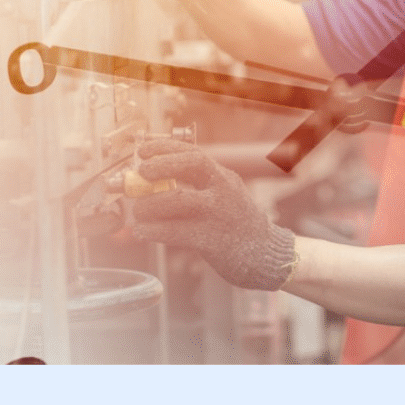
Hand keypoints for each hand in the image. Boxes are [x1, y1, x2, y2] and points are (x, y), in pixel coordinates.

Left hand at [131, 139, 296, 290]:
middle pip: (192, 165)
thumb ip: (196, 188)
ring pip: (178, 199)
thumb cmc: (236, 225)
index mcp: (224, 178)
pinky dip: (153, 231)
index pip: (194, 153)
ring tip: (138, 211)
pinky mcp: (213, 240)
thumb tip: (152, 184)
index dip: (166, 148)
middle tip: (140, 174)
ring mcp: (220, 214)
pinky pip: (176, 231)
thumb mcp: (223, 197)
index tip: (143, 151)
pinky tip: (141, 232)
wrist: (267, 255)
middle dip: (161, 166)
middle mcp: (224, 191)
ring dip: (150, 204)